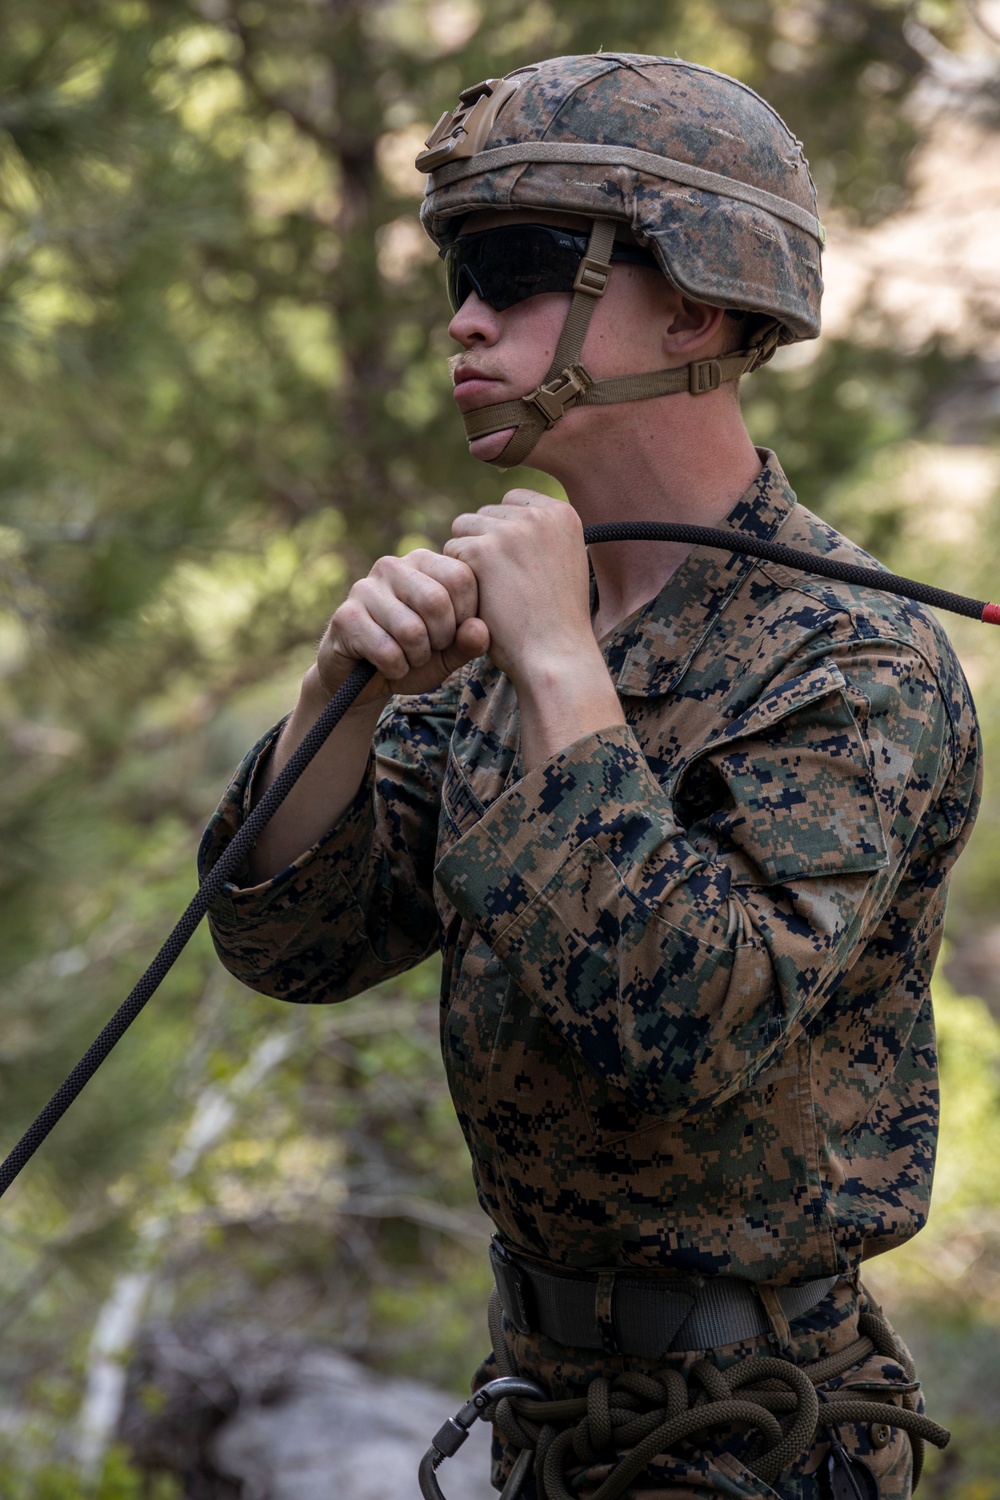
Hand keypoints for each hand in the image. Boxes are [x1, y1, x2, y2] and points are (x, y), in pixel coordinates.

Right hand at [315, 548, 489, 709]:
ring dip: (417, 657)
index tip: (455, 632)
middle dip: (442, 637)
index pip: (461, 577)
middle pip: (436, 600)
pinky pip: (386, 650)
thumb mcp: (450, 651)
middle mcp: (392, 566)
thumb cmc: (413, 655)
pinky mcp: (345, 617)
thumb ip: (471, 640)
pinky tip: (389, 666)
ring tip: (409, 657)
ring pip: (410, 629)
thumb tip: (479, 628)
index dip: (467, 615)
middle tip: (432, 648)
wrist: (364, 680)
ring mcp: (364, 589)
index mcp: (423, 562)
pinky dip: (396, 669)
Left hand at [443, 490, 594, 685]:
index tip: (512, 566)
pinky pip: (451, 552)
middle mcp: (539, 514)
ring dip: (467, 558)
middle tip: (502, 585)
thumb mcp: (562, 563)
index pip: (512, 502)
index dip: (504, 534)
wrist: (555, 654)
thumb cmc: (555, 620)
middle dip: (484, 544)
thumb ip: (538, 537)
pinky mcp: (483, 550)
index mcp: (562, 514)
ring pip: (463, 528)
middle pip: (485, 513)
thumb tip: (502, 518)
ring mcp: (510, 530)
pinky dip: (457, 578)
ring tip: (491, 592)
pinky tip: (479, 600)